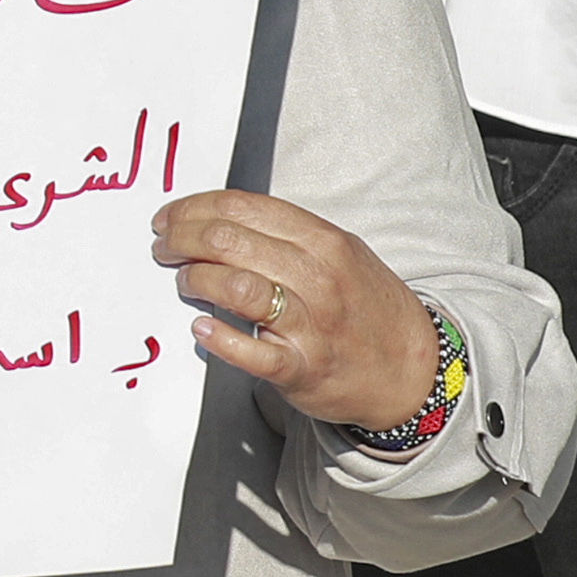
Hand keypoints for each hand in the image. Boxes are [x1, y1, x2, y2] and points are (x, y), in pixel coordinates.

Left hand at [153, 188, 443, 436]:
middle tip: (163, 248)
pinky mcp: (303, 368)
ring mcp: (312, 324)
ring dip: (195, 279)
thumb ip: (286, 235)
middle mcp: (318, 277)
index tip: (169, 217)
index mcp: (323, 240)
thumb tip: (218, 221)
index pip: (242, 207)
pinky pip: (252, 352)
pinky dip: (219, 337)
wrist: (413, 369)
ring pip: (237, 287)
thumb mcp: (339, 253)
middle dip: (182, 239)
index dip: (194, 208)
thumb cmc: (365, 306)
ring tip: (183, 281)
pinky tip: (201, 327)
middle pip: (229, 241)